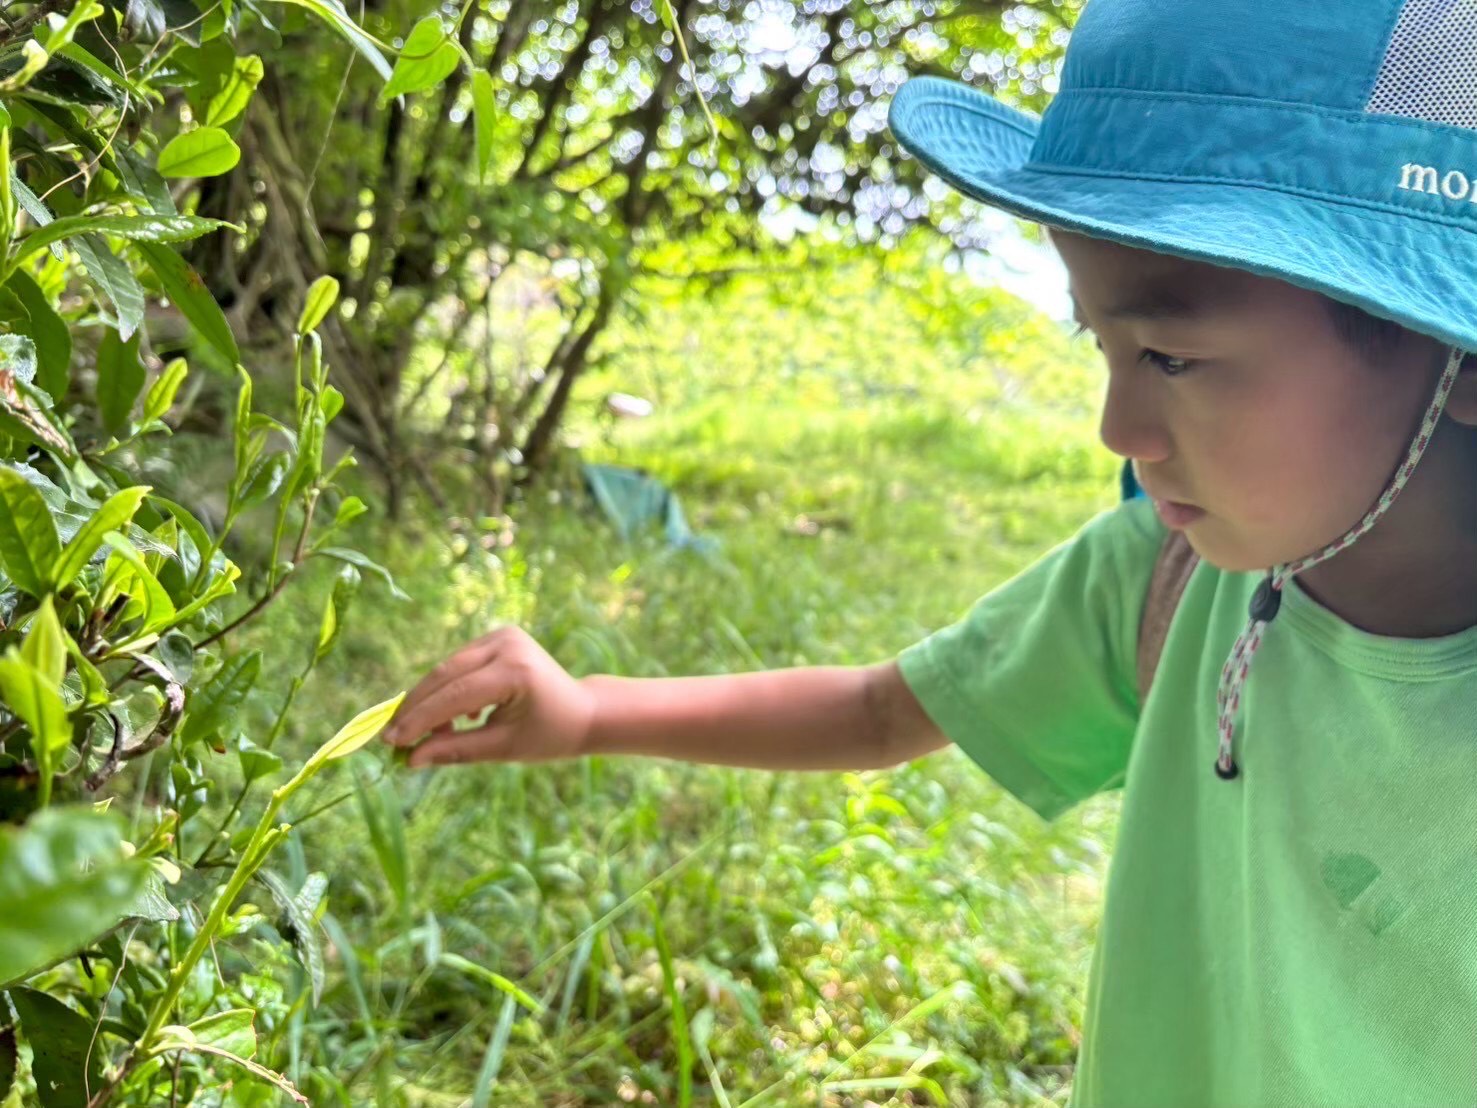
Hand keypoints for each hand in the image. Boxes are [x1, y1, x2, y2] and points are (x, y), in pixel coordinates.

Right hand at [381, 626, 595, 767]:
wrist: (583, 710)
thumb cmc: (549, 735)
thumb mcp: (503, 749)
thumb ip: (456, 750)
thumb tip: (411, 759)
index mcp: (515, 671)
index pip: (454, 695)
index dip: (420, 720)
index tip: (391, 742)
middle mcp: (507, 643)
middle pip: (445, 674)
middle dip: (416, 707)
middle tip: (391, 737)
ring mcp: (502, 635)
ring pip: (448, 668)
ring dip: (429, 700)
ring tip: (424, 736)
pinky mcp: (498, 636)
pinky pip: (460, 664)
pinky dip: (447, 690)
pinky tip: (453, 720)